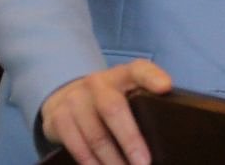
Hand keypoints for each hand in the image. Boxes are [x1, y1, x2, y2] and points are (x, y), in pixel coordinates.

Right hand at [41, 59, 171, 164]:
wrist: (67, 97)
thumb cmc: (110, 99)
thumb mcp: (128, 92)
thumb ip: (145, 102)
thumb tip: (165, 132)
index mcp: (123, 74)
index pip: (139, 70)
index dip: (152, 77)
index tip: (165, 87)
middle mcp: (98, 83)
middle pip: (113, 108)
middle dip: (130, 139)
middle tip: (143, 163)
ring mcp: (76, 99)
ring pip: (95, 135)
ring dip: (112, 160)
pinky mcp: (59, 117)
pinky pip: (76, 145)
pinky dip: (91, 163)